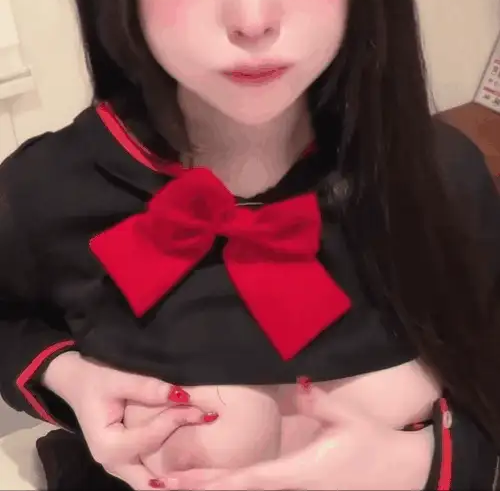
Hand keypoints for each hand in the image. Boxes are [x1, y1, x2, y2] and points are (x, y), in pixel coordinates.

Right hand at [42, 352, 206, 489]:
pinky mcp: (125, 458)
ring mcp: (118, 464)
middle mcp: (111, 462)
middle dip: (178, 477)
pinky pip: (147, 472)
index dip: (174, 422)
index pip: (149, 439)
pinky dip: (166, 470)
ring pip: (149, 481)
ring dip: (174, 474)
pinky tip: (188, 465)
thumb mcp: (118, 378)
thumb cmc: (95, 378)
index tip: (199, 410)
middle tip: (208, 471)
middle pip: (150, 479)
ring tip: (204, 470)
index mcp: (107, 445)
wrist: (76, 381)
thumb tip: (180, 394)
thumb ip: (147, 387)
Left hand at [166, 385, 433, 490]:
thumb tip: (298, 381)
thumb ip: (319, 401)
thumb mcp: (349, 418)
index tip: (180, 481)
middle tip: (163, 487)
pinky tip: (225, 486)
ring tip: (182, 487)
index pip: (246, 480)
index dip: (211, 481)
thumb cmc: (374, 446)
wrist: (403, 475)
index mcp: (299, 472)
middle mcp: (293, 490)